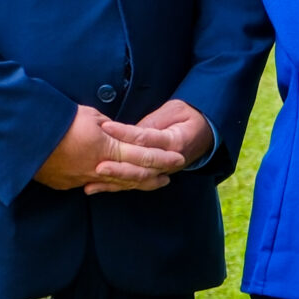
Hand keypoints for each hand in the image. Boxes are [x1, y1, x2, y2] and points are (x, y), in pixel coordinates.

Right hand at [36, 101, 188, 192]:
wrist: (22, 138)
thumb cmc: (57, 119)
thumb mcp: (90, 116)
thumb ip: (110, 128)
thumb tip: (118, 134)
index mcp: (107, 147)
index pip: (143, 154)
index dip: (163, 157)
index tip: (178, 158)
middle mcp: (99, 167)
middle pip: (134, 174)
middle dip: (155, 174)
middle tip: (170, 174)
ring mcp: (82, 178)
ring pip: (116, 183)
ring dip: (135, 182)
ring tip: (151, 180)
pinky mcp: (67, 183)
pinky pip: (93, 184)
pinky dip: (109, 183)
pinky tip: (116, 182)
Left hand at [85, 99, 213, 196]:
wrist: (207, 131)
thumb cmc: (188, 116)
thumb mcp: (174, 110)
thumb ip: (154, 121)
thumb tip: (130, 132)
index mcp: (175, 141)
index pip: (146, 138)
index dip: (125, 133)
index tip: (105, 127)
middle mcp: (169, 161)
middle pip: (141, 166)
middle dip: (117, 166)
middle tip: (96, 163)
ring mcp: (163, 171)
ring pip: (136, 180)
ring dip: (113, 182)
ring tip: (90, 181)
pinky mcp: (155, 176)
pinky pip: (133, 184)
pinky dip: (113, 187)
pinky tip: (93, 189)